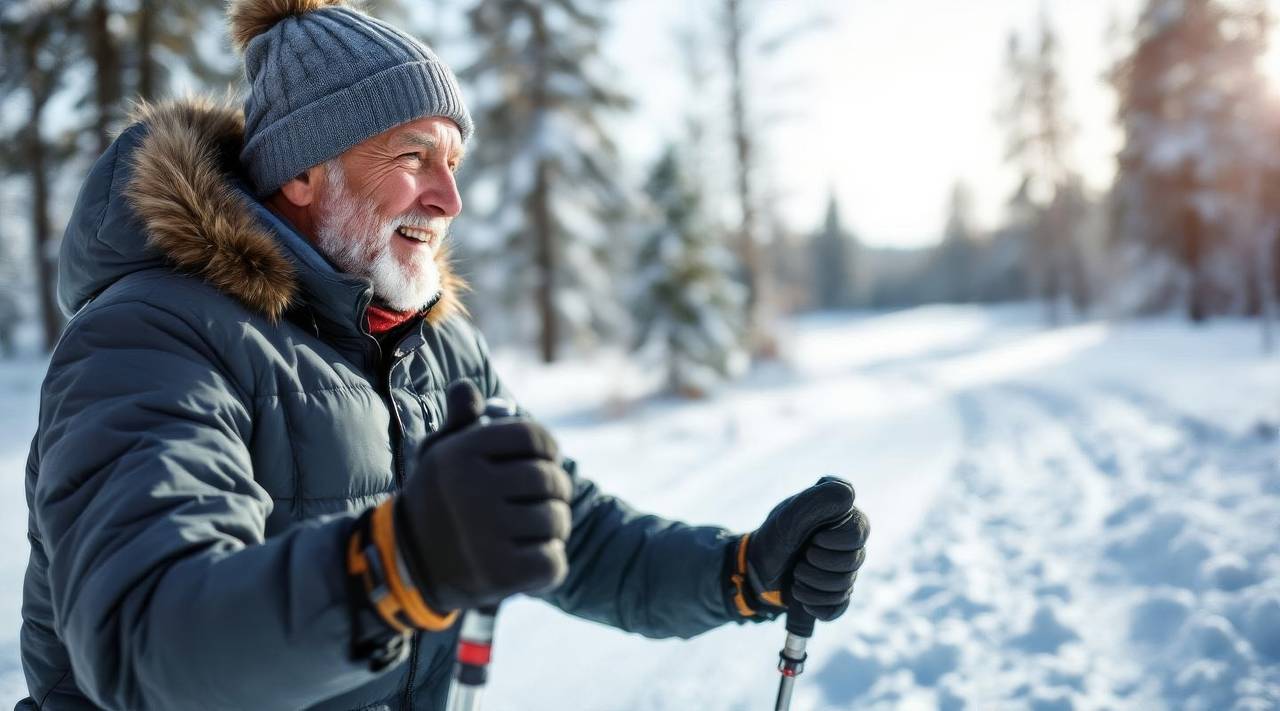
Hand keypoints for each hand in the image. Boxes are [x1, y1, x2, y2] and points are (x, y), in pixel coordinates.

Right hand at [394, 381, 572, 615]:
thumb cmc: (437, 500)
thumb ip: (460, 420)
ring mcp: (485, 535)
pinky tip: (527, 558)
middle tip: (540, 502)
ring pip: (557, 520)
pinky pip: (554, 561)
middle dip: (555, 490)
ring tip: (531, 531)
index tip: (543, 461)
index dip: (547, 448)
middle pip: (551, 479)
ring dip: (554, 527)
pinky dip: (548, 562)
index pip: (533, 437)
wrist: (409, 567)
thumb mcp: (439, 455)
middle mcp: (471, 491)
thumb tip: (466, 389)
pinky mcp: (499, 574)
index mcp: (460, 454)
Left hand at [732, 476, 868, 620]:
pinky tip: (801, 595)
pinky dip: (815, 604)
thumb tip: (849, 495)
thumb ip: (817, 500)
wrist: (754, 571)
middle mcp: (848, 541)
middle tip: (800, 558)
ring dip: (812, 585)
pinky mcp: (836, 593)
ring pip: (845, 587)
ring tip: (795, 575)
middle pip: (854, 562)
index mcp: (843, 517)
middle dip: (818, 565)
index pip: (858, 532)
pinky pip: (838, 607)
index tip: (812, 539)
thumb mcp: (788, 516)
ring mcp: (844, 568)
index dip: (833, 542)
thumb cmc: (771, 538)